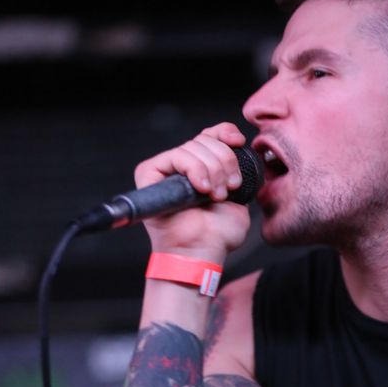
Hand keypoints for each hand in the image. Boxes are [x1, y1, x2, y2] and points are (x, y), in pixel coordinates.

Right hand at [134, 122, 251, 260]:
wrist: (201, 252)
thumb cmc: (217, 234)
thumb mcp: (237, 196)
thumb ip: (237, 171)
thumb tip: (237, 145)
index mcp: (200, 169)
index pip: (210, 135)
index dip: (225, 134)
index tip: (238, 142)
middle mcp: (180, 167)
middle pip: (204, 140)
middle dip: (223, 162)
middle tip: (227, 189)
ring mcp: (164, 170)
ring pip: (193, 146)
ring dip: (213, 171)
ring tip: (216, 195)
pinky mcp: (149, 173)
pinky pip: (177, 156)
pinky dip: (196, 170)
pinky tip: (202, 189)